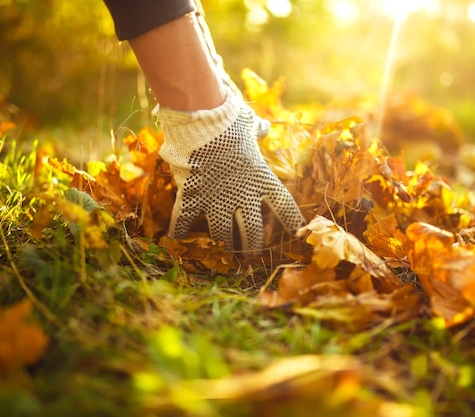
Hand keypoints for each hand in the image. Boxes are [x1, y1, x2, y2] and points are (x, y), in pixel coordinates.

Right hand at [156, 89, 304, 252]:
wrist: (202, 122)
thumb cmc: (230, 120)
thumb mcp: (249, 124)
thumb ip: (258, 129)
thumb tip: (264, 126)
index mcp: (261, 179)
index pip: (284, 206)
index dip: (292, 222)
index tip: (298, 233)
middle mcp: (242, 195)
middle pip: (252, 232)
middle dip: (253, 247)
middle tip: (251, 257)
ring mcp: (215, 200)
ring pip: (222, 235)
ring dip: (223, 246)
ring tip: (223, 255)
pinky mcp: (192, 197)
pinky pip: (184, 221)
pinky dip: (179, 231)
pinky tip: (176, 240)